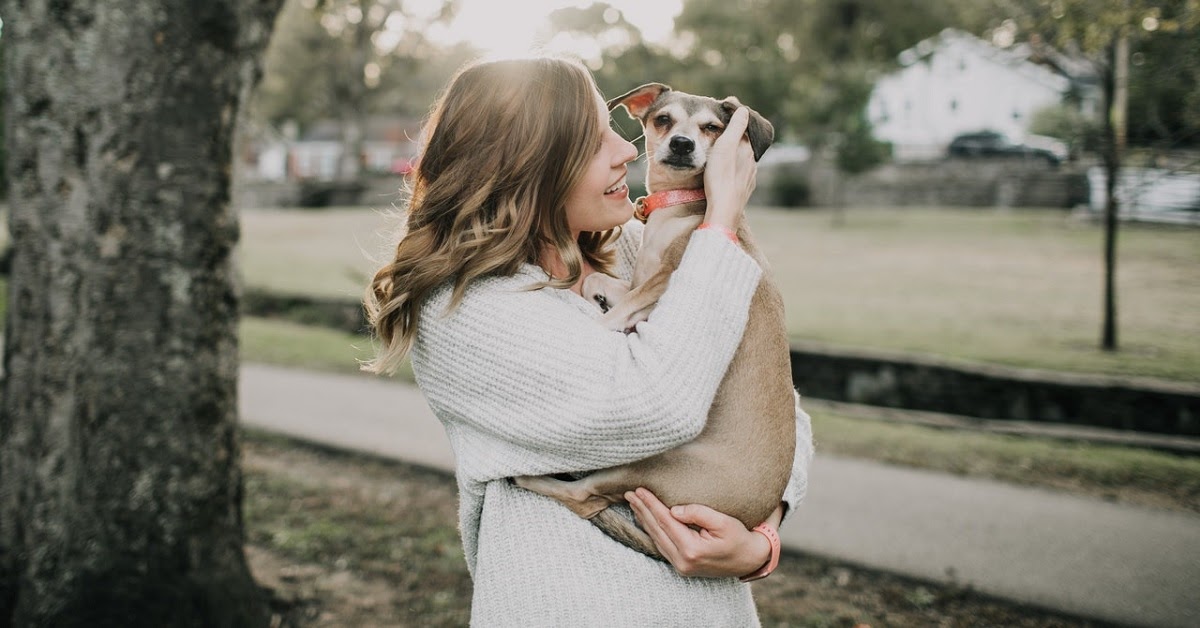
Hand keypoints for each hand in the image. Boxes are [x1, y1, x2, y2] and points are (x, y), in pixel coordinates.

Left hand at [625, 487, 780, 577]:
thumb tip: (674, 510)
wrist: (750, 560)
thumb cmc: (739, 538)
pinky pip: (662, 545)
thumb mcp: (723, 522)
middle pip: (656, 530)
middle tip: (629, 493)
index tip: (639, 490)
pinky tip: (646, 520)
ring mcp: (681, 566)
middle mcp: (682, 561)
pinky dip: (652, 530)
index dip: (651, 504)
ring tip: (634, 503)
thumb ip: (698, 513)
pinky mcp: (682, 566)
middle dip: (642, 510)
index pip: (665, 521)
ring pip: (656, 538)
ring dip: (644, 520)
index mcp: (691, 550)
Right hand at [702, 107, 757, 230]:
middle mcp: (752, 162)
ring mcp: (749, 177)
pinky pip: (741, 175)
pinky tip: (728, 173)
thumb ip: (736, 127)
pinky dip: (735, 170)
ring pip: (743, 162)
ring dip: (736, 156)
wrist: (723, 209)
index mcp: (747, 149)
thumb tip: (744, 109)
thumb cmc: (721, 176)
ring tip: (723, 154)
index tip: (726, 117)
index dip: (736, 123)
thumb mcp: (725, 146)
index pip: (745, 130)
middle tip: (722, 135)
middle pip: (745, 146)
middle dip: (736, 140)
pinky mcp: (744, 190)